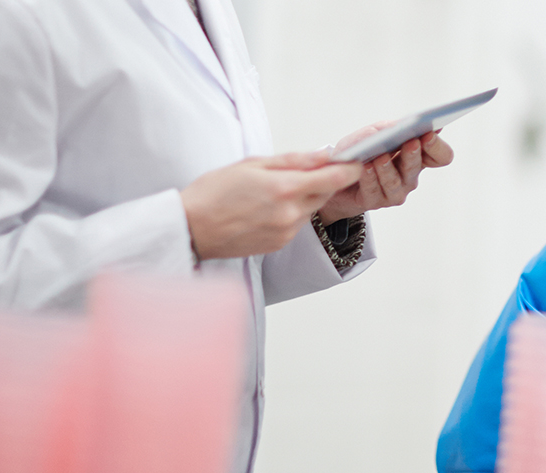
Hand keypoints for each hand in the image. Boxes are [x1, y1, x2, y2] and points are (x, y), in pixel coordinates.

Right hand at [181, 152, 359, 259]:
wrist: (190, 228)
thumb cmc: (213, 192)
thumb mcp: (252, 164)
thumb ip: (293, 160)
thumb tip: (324, 154)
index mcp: (285, 189)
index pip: (335, 178)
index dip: (350, 169)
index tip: (355, 161)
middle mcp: (290, 214)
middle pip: (325, 193)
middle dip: (320, 180)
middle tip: (298, 171)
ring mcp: (286, 232)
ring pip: (310, 209)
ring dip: (302, 197)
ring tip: (271, 191)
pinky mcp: (280, 245)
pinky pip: (296, 224)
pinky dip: (290, 213)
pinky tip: (265, 208)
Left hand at [316, 124, 455, 224]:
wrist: (336, 174)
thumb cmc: (360, 151)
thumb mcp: (372, 133)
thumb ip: (387, 128)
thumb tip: (398, 125)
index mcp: (417, 156)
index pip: (441, 156)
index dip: (438, 146)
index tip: (429, 133)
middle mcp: (410, 175)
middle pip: (418, 166)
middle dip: (413, 153)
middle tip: (411, 142)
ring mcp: (395, 191)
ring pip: (396, 181)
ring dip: (388, 168)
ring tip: (380, 156)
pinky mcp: (375, 201)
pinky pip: (374, 190)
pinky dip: (369, 177)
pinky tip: (364, 167)